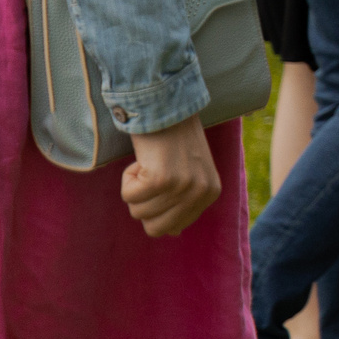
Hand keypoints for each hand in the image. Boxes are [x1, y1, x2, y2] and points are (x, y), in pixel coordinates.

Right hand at [124, 118, 221, 237]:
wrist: (166, 105)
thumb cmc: (173, 140)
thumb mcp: (188, 173)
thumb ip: (183, 202)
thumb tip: (173, 233)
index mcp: (211, 193)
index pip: (172, 228)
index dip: (156, 207)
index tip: (162, 181)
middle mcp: (201, 192)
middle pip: (154, 228)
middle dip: (143, 204)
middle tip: (153, 175)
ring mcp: (183, 186)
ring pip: (138, 211)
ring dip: (135, 187)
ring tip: (150, 163)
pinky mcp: (162, 179)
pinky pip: (128, 196)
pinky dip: (127, 177)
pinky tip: (143, 159)